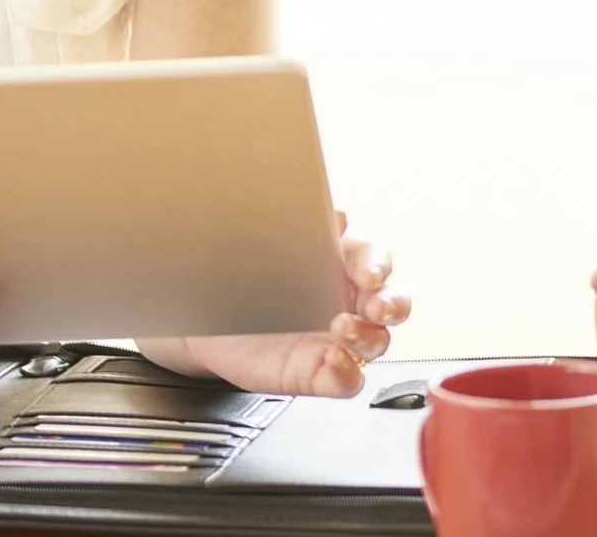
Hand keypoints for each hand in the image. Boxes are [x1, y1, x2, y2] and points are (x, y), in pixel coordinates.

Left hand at [144, 212, 412, 396]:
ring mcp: (338, 341)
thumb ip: (304, 232)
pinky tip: (334, 361)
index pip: (375, 261)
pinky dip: (347, 373)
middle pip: (392, 304)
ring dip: (368, 336)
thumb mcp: (265, 245)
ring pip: (377, 342)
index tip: (370, 272)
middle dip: (392, 304)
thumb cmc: (241, 277)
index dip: (378, 266)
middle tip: (376, 306)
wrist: (203, 319)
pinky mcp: (320, 373)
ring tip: (342, 329)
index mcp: (341, 265)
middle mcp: (347, 303)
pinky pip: (349, 380)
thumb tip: (337, 216)